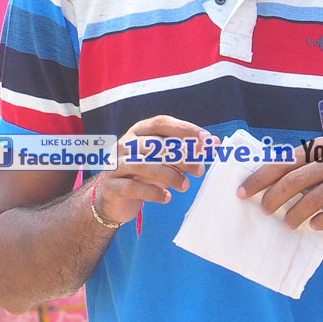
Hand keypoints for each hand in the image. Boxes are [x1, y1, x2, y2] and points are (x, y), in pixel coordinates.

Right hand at [91, 116, 213, 225]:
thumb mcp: (162, 160)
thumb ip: (182, 152)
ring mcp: (115, 164)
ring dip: (170, 175)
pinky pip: (133, 187)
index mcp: (138, 131)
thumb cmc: (143, 175)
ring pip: (144, 165)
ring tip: (186, 186)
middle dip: (182, 157)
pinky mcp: (111, 186)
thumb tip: (211, 146)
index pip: (162, 123)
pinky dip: (153, 193)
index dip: (185, 129)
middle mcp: (124, 144)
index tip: (207, 139)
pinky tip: (166, 198)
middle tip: (200, 170)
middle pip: (155, 145)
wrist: (112, 198)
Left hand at [237, 155, 322, 230]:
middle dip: (274, 198)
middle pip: (295, 180)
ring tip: (289, 225)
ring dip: (297, 214)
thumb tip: (266, 186)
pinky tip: (315, 226)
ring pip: (315, 198)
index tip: (242, 193)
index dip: (260, 178)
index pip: (284, 161)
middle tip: (264, 211)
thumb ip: (304, 169)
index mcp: (321, 147)